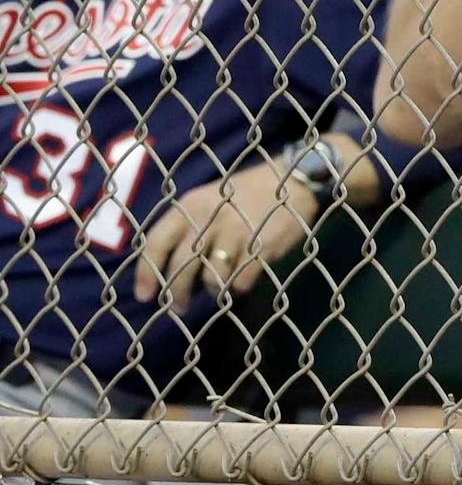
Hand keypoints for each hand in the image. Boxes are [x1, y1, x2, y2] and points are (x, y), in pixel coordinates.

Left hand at [134, 161, 318, 309]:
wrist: (293, 178)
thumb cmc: (245, 192)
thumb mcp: (210, 199)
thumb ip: (188, 226)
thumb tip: (167, 267)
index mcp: (191, 206)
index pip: (157, 242)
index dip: (147, 273)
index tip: (145, 296)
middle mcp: (210, 219)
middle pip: (181, 267)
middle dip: (177, 293)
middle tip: (179, 306)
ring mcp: (237, 233)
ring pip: (211, 278)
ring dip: (212, 289)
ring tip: (218, 288)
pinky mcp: (262, 247)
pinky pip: (241, 281)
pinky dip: (239, 287)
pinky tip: (243, 279)